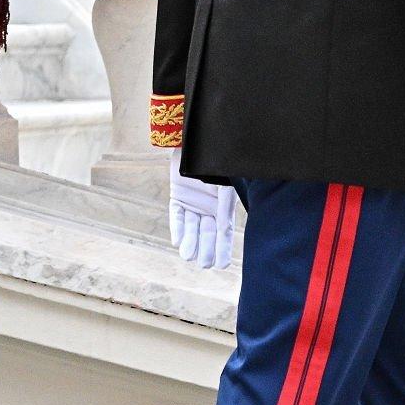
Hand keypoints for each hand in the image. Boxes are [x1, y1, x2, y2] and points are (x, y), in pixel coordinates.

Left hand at [169, 150, 236, 269]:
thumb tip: (227, 225)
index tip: (222, 265)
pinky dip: (177, 228)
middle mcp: (210, 205)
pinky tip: (178, 242)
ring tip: (188, 257)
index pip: (225, 230)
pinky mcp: (178, 195)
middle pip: (208, 232)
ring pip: (192, 226)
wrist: (196, 139)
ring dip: (191, 241)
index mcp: (225, 202)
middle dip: (207, 248)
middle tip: (205, 264)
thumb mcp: (226, 179)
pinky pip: (177, 215)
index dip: (223, 247)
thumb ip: (227, 201)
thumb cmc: (218, 156)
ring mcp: (194, 201)